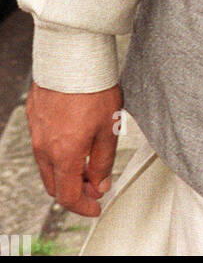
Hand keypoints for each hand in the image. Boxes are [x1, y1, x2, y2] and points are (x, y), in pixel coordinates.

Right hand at [26, 81, 122, 216]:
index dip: (83, 206)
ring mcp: (36, 132)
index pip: (67, 196)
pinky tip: (74, 139)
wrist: (73, 55)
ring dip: (66, 171)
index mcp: (63, 154)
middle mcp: (44, 147)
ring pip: (47, 166)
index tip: (95, 206)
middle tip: (94, 184)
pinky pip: (43, 144)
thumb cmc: (92, 87)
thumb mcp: (108, 129)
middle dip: (74, 190)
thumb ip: (103, 162)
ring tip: (88, 159)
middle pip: (54, 184)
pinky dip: (58, 152)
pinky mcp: (35, 116)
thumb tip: (100, 183)